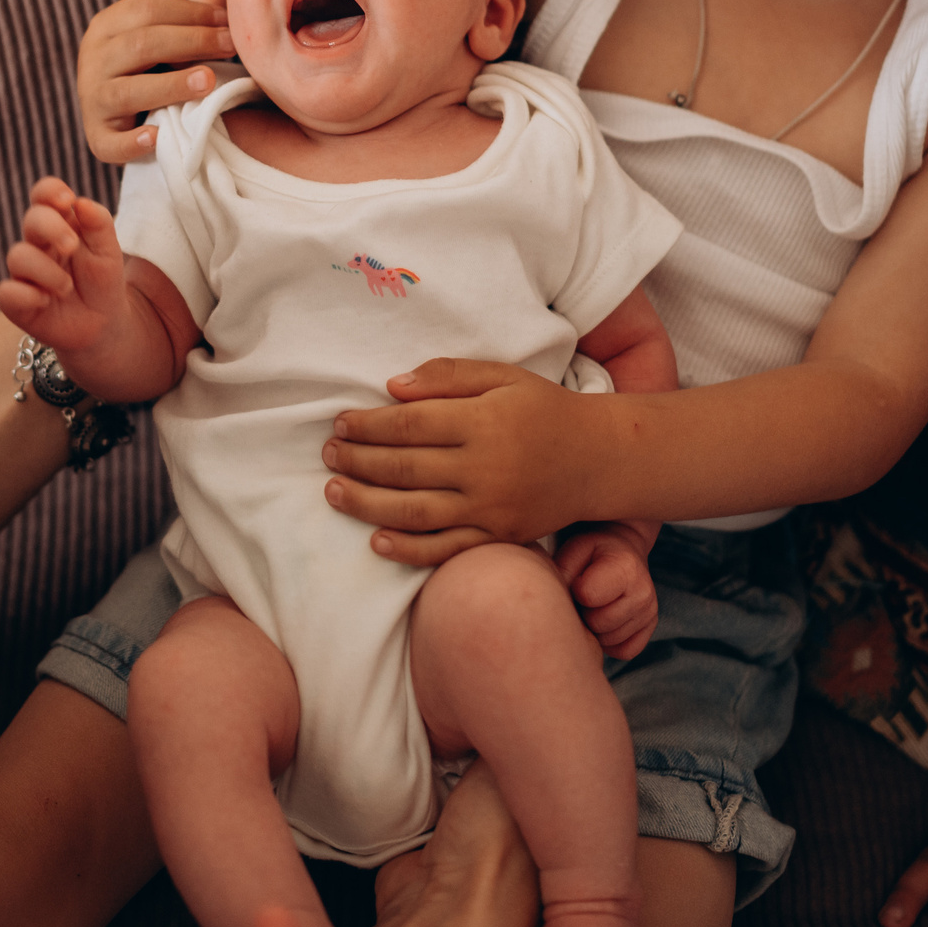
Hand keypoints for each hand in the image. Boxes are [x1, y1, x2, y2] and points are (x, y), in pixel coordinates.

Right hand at [0, 178, 129, 354]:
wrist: (104, 324)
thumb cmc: (102, 282)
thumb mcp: (109, 251)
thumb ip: (99, 224)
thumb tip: (80, 202)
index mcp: (60, 225)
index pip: (43, 196)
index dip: (49, 191)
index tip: (66, 200)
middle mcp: (38, 245)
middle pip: (31, 220)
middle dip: (50, 227)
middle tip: (71, 246)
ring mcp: (25, 273)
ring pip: (17, 256)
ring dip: (46, 270)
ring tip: (67, 286)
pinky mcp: (17, 302)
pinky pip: (6, 291)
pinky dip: (27, 295)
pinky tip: (45, 301)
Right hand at [75, 0, 233, 164]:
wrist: (153, 119)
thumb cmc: (171, 65)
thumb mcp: (184, 27)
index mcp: (109, 26)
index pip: (147, 11)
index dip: (192, 13)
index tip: (229, 22)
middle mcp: (92, 59)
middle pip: (140, 45)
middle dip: (189, 43)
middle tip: (228, 47)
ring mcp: (92, 100)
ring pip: (127, 90)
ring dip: (168, 86)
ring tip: (208, 83)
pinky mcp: (98, 140)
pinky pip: (111, 142)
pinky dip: (132, 142)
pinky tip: (159, 135)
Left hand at [319, 359, 620, 566]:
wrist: (599, 460)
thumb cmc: (545, 410)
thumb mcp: (503, 376)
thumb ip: (448, 376)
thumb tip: (392, 387)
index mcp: (484, 422)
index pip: (409, 424)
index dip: (368, 425)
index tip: (340, 422)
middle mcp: (485, 468)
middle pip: (404, 468)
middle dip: (357, 461)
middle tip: (328, 454)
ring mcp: (491, 509)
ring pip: (415, 511)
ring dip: (366, 504)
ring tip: (333, 493)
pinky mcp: (499, 537)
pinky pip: (446, 549)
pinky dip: (408, 550)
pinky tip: (376, 541)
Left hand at [553, 522, 657, 658]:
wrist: (624, 551)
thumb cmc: (594, 553)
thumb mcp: (574, 549)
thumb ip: (563, 572)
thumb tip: (559, 605)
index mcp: (625, 568)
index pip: (588, 597)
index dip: (575, 591)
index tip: (577, 581)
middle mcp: (643, 592)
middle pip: (597, 623)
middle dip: (584, 612)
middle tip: (584, 597)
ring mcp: (649, 613)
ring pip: (609, 641)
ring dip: (595, 629)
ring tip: (594, 606)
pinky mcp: (650, 629)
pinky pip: (624, 651)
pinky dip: (610, 642)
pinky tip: (605, 622)